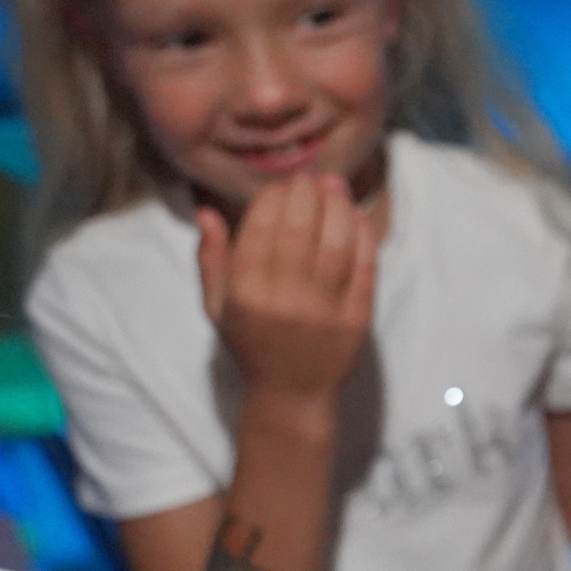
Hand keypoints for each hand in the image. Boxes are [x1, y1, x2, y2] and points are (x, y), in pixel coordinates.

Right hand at [196, 173, 376, 401]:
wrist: (291, 393)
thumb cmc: (251, 342)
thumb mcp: (218, 306)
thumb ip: (211, 258)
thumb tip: (207, 210)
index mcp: (244, 294)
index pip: (260, 229)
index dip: (275, 198)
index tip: (284, 184)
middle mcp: (283, 301)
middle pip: (300, 229)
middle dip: (307, 194)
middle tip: (312, 178)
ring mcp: (323, 311)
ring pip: (335, 243)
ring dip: (337, 206)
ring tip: (334, 186)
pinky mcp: (356, 319)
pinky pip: (364, 267)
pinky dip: (362, 236)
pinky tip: (356, 215)